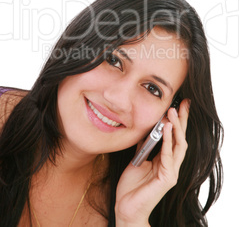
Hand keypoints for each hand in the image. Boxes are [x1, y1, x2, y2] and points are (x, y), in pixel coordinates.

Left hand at [115, 99, 189, 225]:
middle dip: (182, 120)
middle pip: (180, 138)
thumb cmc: (131, 186)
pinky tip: (165, 128)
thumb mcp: (137, 159)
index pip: (174, 136)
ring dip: (175, 127)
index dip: (177, 121)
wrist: (126, 207)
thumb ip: (144, 146)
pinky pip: (168, 155)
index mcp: (165, 160)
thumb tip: (146, 128)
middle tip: (183, 103)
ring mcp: (171, 172)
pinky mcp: (168, 178)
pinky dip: (167, 140)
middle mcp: (172, 165)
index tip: (178, 104)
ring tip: (172, 111)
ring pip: (178, 145)